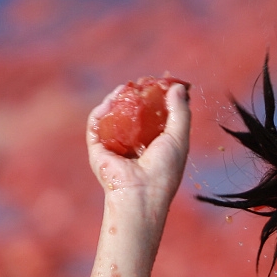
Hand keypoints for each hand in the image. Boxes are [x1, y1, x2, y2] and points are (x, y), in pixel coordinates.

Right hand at [86, 81, 190, 212]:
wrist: (140, 194)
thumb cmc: (164, 171)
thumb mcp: (179, 138)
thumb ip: (180, 112)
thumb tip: (179, 87)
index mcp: (155, 146)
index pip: (156, 116)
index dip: (159, 97)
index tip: (164, 82)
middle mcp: (134, 145)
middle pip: (133, 114)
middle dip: (137, 95)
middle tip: (143, 81)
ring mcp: (115, 147)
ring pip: (113, 117)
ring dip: (118, 99)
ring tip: (126, 87)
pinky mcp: (98, 150)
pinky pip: (96, 125)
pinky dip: (101, 111)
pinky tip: (111, 100)